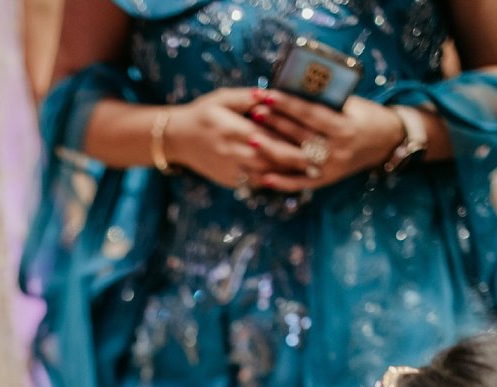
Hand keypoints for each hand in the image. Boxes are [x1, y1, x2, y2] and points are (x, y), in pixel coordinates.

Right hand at [162, 88, 312, 189]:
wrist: (177, 139)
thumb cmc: (202, 113)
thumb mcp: (221, 98)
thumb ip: (246, 97)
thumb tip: (270, 94)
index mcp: (232, 128)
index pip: (266, 135)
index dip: (289, 139)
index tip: (312, 139)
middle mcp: (232, 152)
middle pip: (269, 159)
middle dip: (294, 161)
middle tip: (319, 160)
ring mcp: (231, 169)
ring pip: (265, 175)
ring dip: (288, 174)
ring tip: (311, 171)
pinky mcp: (230, 181)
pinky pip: (256, 183)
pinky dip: (274, 181)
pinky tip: (290, 177)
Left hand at [246, 90, 408, 190]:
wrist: (387, 141)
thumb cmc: (365, 115)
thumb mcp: (351, 104)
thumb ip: (326, 100)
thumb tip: (293, 88)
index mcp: (345, 127)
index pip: (310, 114)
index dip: (287, 104)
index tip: (266, 94)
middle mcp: (337, 150)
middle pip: (299, 135)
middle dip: (274, 123)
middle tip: (253, 111)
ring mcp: (331, 168)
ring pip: (296, 160)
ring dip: (271, 150)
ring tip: (251, 138)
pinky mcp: (327, 180)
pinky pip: (300, 184)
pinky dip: (282, 182)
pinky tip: (263, 178)